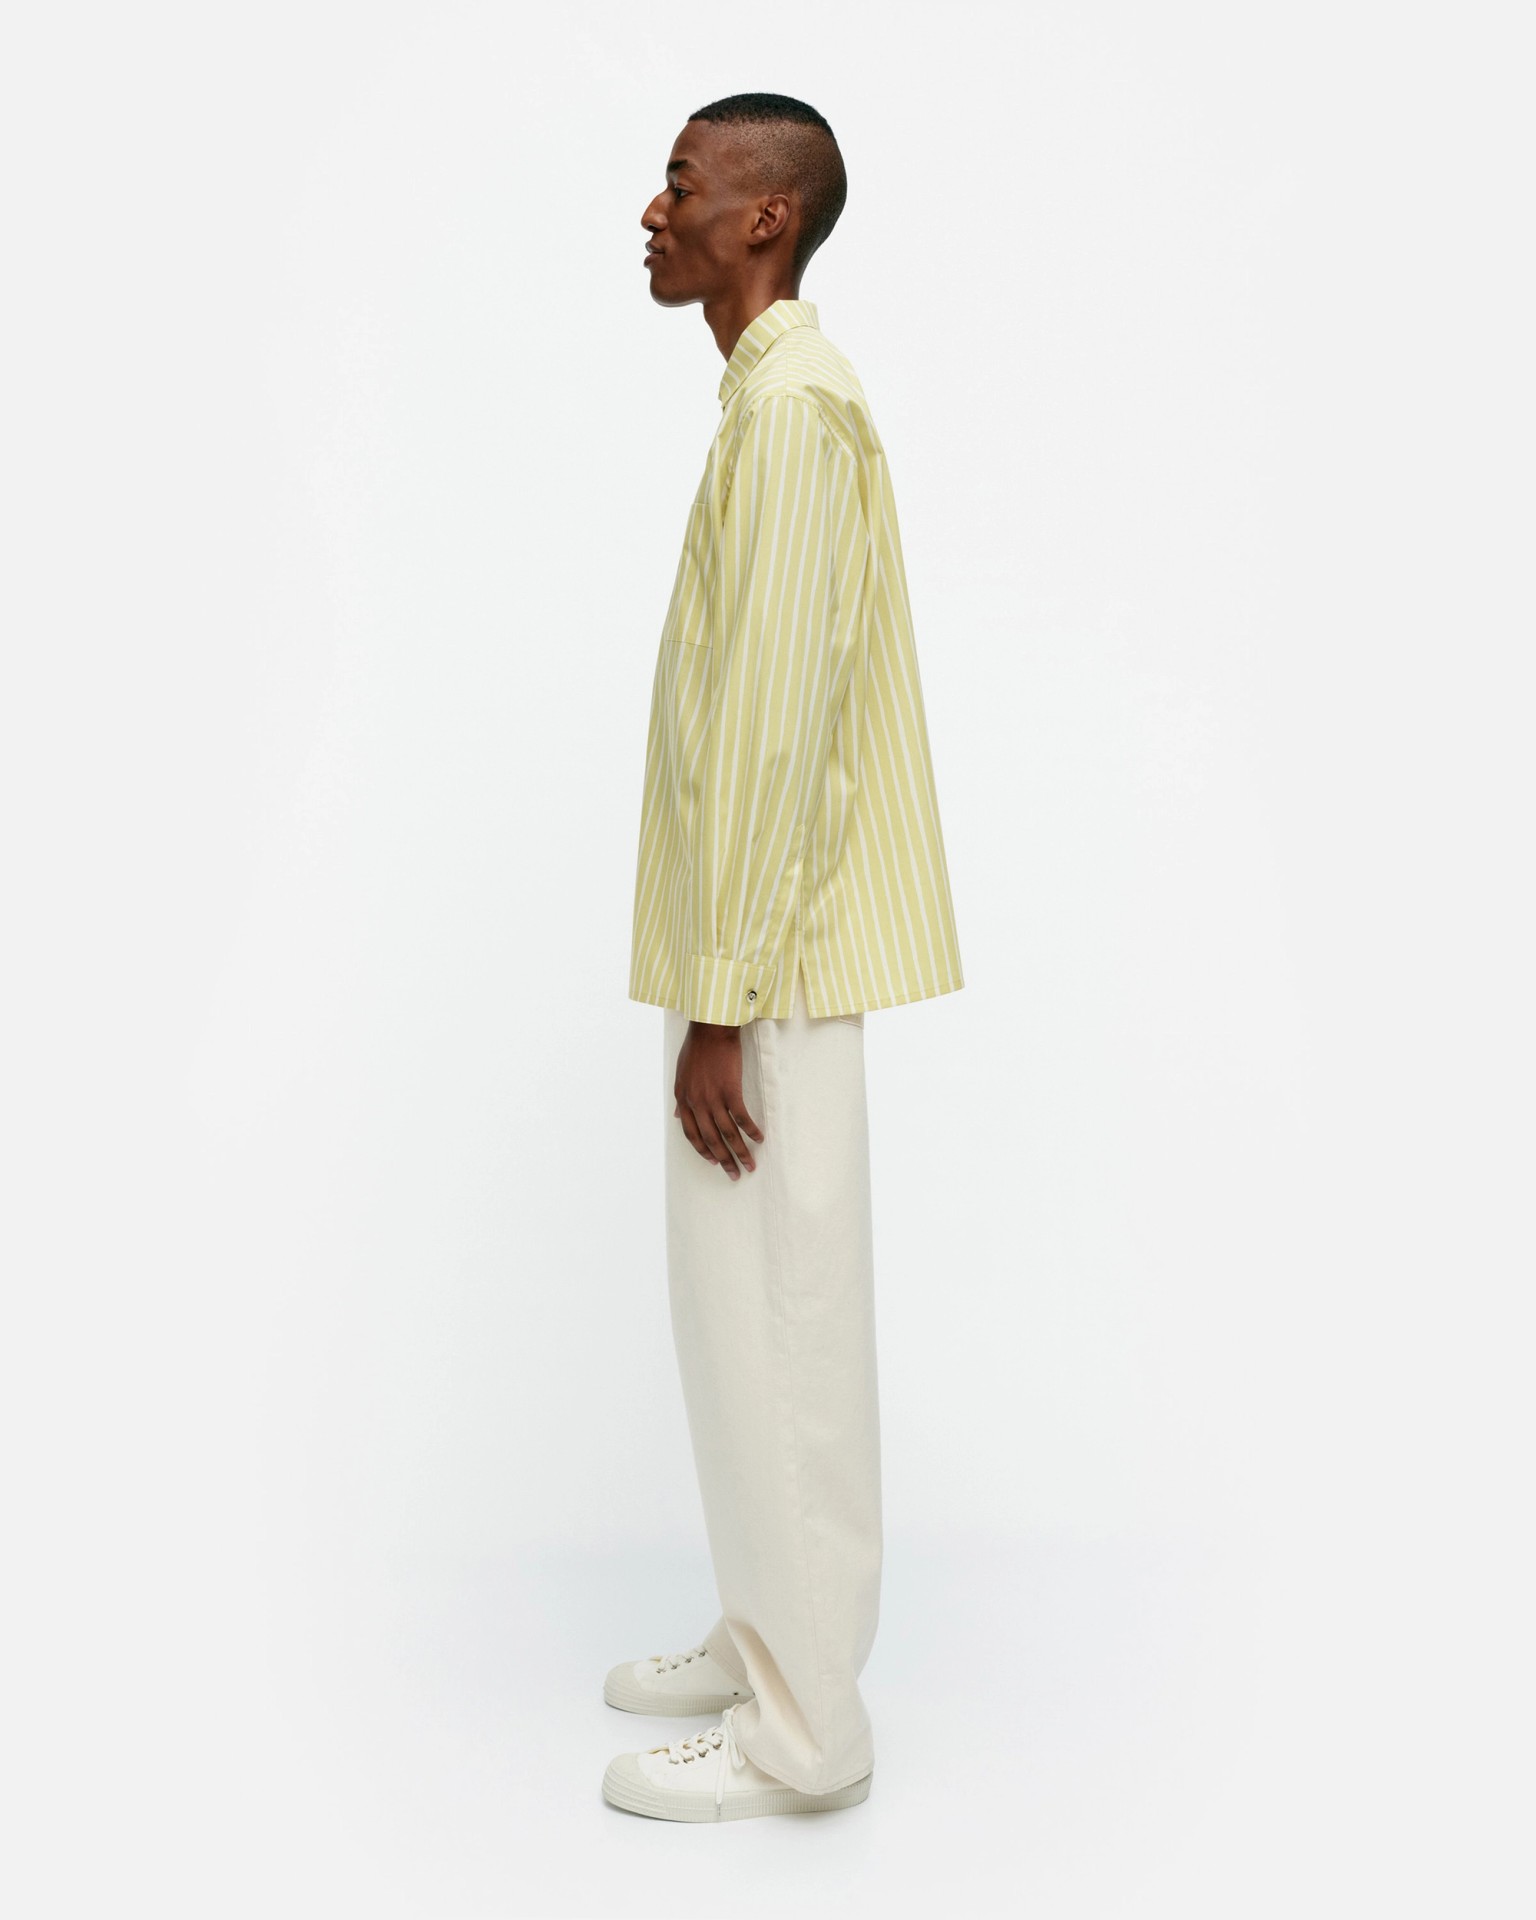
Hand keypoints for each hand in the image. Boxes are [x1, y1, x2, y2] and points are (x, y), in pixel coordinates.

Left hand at [673, 1021, 764, 1179]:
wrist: (711, 1029)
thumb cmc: (696, 1048)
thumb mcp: (680, 1074)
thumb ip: (680, 1098)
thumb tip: (676, 1116)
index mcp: (683, 1100)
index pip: (692, 1134)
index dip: (703, 1150)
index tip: (713, 1162)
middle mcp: (695, 1103)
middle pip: (710, 1139)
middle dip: (724, 1160)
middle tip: (735, 1174)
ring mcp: (712, 1098)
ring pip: (726, 1134)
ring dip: (740, 1152)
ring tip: (750, 1165)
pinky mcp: (730, 1090)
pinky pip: (741, 1117)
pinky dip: (750, 1131)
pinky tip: (759, 1139)